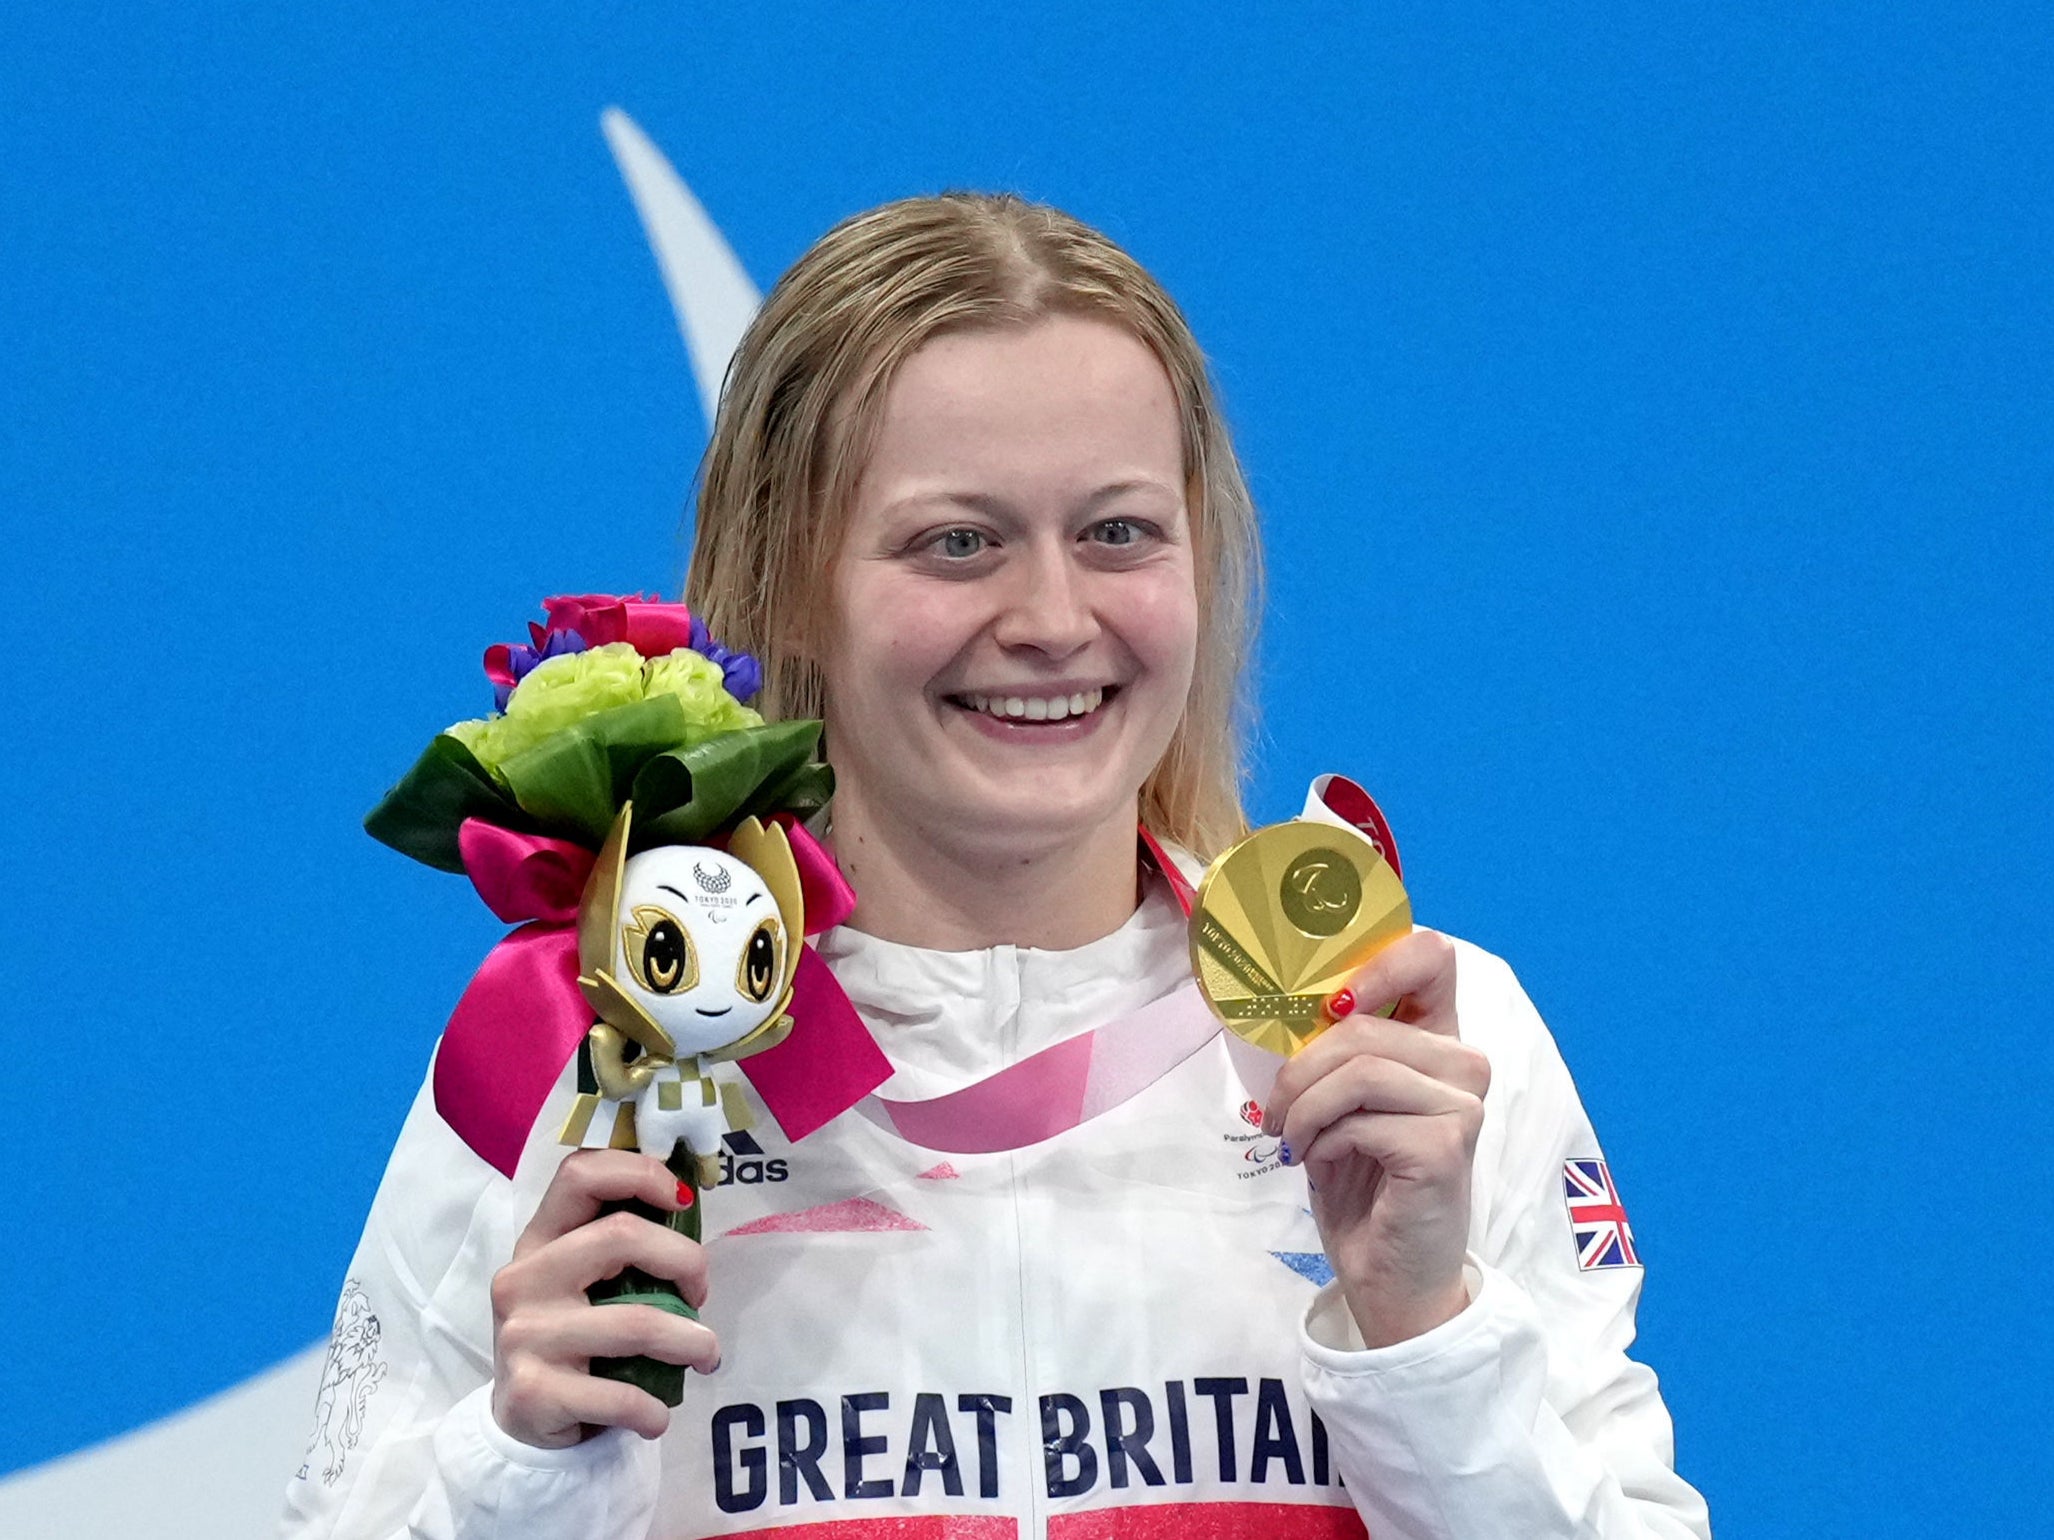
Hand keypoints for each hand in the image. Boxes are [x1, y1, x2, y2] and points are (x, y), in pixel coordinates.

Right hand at [489, 1149, 719, 1447]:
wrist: (522, 1422)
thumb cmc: (572, 1338)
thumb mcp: (581, 1282)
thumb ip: (620, 1246)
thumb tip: (688, 1207)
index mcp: (539, 1239)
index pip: (580, 1174)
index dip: (640, 1173)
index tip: (683, 1199)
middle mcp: (524, 1278)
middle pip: (621, 1235)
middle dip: (685, 1261)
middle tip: (701, 1295)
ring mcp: (524, 1335)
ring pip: (635, 1323)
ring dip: (690, 1342)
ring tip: (706, 1355)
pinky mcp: (532, 1393)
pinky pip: (618, 1394)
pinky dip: (653, 1409)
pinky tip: (657, 1416)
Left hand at [1263, 929, 1487, 1346]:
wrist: (1391, 1279)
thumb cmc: (1363, 1187)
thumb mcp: (1342, 1105)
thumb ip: (1339, 1052)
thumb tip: (1295, 1007)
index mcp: (1440, 1042)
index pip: (1430, 956)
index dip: (1375, 963)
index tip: (1331, 1005)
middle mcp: (1464, 1066)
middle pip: (1362, 1026)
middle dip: (1299, 1071)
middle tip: (1276, 1116)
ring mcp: (1462, 1106)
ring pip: (1355, 1069)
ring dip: (1302, 1109)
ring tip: (1292, 1141)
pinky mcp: (1445, 1145)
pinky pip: (1356, 1119)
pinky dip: (1319, 1141)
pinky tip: (1321, 1165)